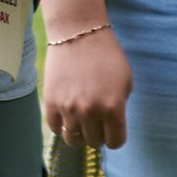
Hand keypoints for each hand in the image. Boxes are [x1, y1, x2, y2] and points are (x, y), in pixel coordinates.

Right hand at [42, 17, 131, 151]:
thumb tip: (111, 125)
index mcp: (113, 108)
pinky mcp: (50, 104)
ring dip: (79, 132)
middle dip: (98, 133)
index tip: (112, 129)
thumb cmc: (107, 55)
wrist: (77, 34)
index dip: (116, 137)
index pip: (115, 142)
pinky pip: (56, 129)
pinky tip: (67, 115)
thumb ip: (119, 108)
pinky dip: (62, 126)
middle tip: (97, 120)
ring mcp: (68, 110)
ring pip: (73, 140)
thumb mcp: (126, 83)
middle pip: (94, 141)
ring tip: (81, 119)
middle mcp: (90, 113)